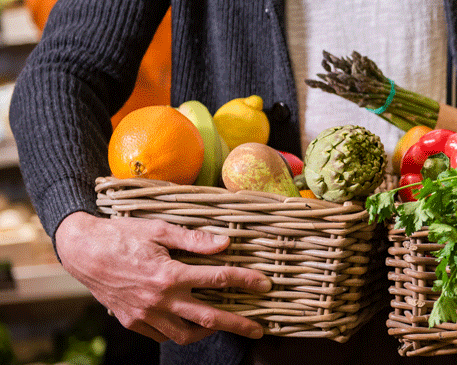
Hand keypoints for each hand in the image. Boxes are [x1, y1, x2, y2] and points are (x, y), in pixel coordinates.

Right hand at [56, 211, 271, 344]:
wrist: (82, 250)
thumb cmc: (122, 235)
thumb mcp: (160, 229)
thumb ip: (194, 239)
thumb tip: (225, 243)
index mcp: (170, 275)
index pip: (218, 279)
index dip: (245, 281)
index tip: (264, 284)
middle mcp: (160, 300)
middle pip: (209, 318)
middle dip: (238, 325)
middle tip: (258, 330)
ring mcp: (145, 315)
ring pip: (186, 335)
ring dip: (208, 332)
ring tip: (223, 326)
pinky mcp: (132, 322)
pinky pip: (163, 336)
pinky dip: (180, 332)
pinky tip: (189, 322)